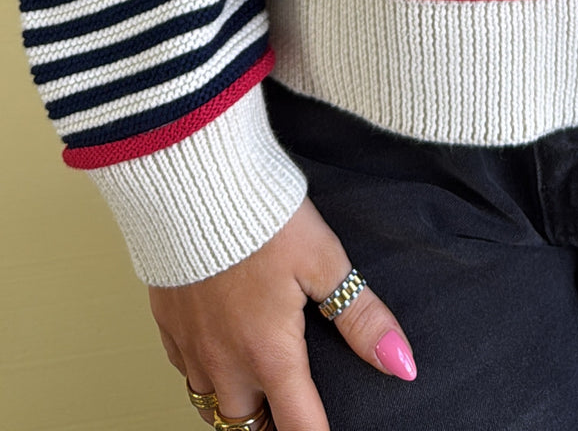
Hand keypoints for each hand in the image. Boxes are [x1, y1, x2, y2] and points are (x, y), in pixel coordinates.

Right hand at [149, 196, 416, 430]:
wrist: (190, 180)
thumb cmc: (259, 216)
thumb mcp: (323, 260)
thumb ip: (361, 318)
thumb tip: (401, 363)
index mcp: (268, 354)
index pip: (297, 429)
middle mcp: (224, 361)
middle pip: (247, 426)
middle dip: (273, 425)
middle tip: (295, 409)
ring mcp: (190, 345)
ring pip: (211, 404)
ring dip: (238, 404)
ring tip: (262, 393)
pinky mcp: (166, 321)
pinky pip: (184, 371)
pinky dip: (205, 373)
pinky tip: (220, 352)